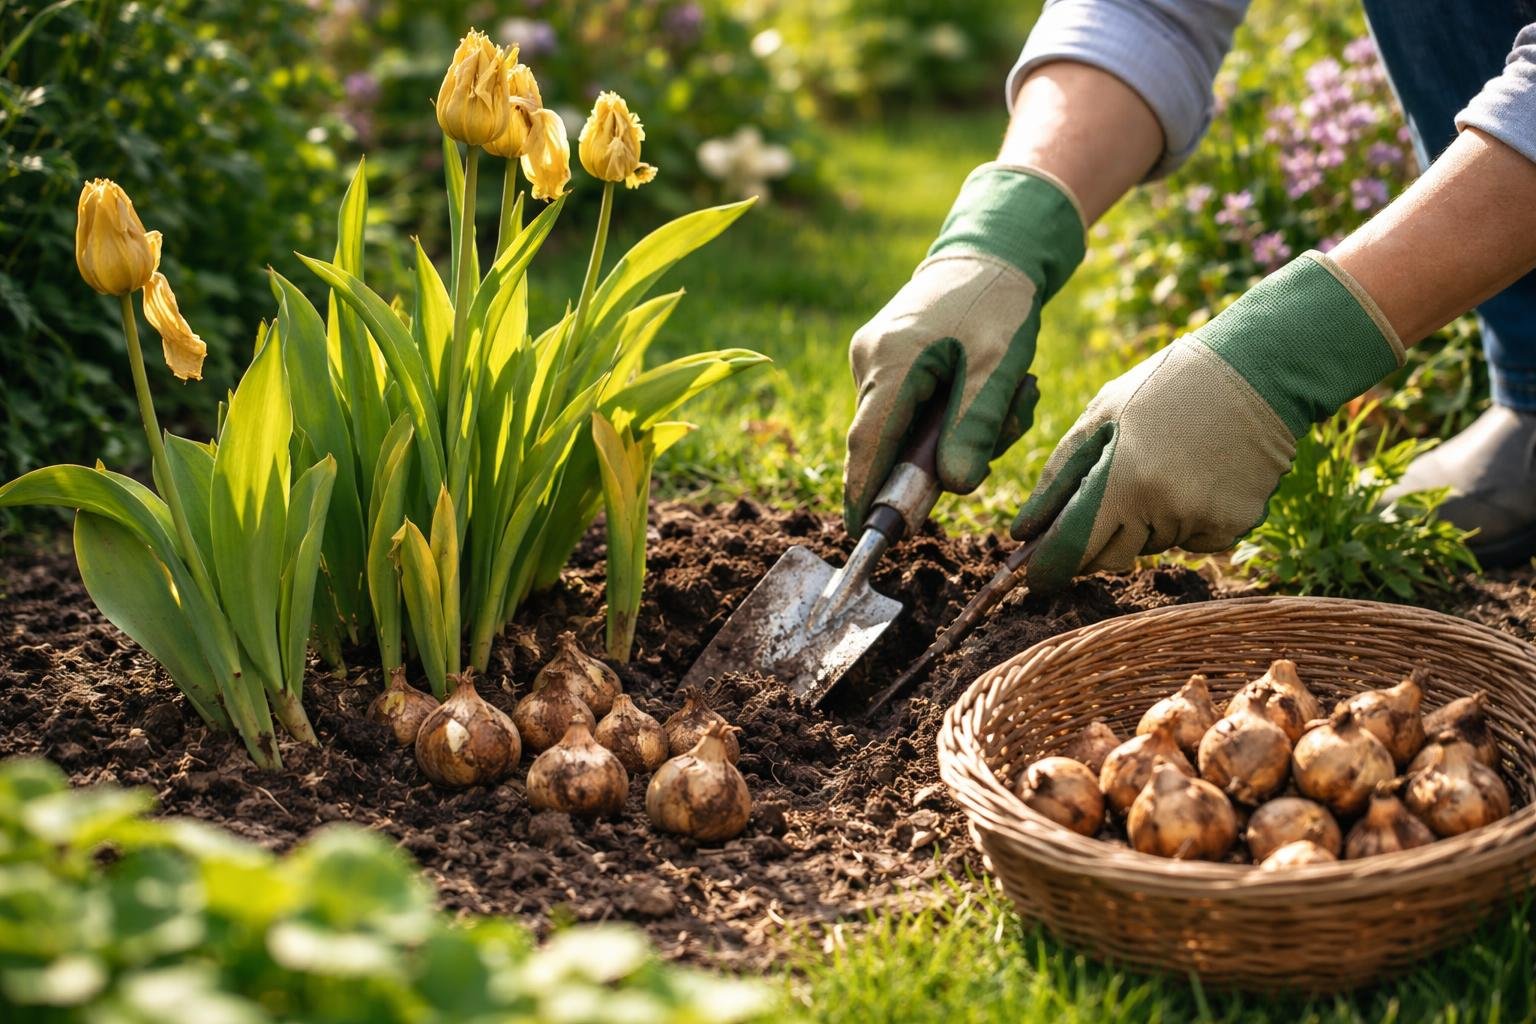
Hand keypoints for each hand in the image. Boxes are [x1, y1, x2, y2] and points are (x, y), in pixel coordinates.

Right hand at [842, 163, 1083, 529]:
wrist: (992, 251)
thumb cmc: (998, 305)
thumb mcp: (999, 368)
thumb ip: (975, 428)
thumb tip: (955, 486)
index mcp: (892, 362)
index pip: (868, 443)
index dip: (864, 492)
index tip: (863, 534)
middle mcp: (869, 361)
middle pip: (888, 440)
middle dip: (939, 457)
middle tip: (996, 439)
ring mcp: (872, 358)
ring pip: (904, 427)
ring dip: (955, 432)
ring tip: (1012, 399)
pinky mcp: (884, 359)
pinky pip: (909, 407)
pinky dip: (949, 414)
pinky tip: (991, 390)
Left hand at [1013, 251, 1405, 591]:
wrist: (1258, 372)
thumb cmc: (1165, 387)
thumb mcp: (1101, 416)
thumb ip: (1058, 477)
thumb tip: (1024, 532)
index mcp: (1122, 478)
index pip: (1070, 549)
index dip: (1047, 568)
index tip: (1035, 576)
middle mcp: (1163, 509)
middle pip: (1109, 557)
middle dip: (1097, 540)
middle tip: (1111, 490)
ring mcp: (1202, 520)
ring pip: (1150, 546)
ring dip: (1144, 522)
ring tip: (1165, 463)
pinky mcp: (1234, 526)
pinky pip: (1190, 541)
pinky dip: (1185, 520)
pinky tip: (1200, 474)